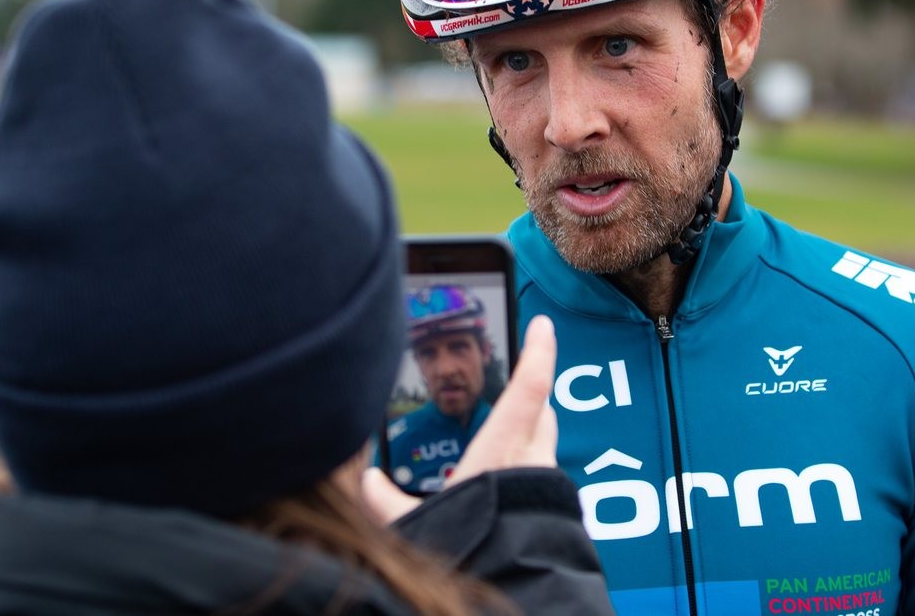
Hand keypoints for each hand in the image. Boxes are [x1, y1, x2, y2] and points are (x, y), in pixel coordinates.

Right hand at [361, 315, 558, 524]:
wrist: (515, 590)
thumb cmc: (470, 545)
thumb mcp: (413, 522)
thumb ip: (385, 500)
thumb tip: (364, 481)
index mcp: (504, 447)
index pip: (531, 385)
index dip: (538, 350)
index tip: (544, 324)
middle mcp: (533, 462)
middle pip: (541, 413)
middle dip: (529, 398)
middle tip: (509, 389)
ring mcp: (546, 488)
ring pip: (541, 449)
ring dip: (522, 444)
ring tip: (493, 451)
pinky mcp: (550, 513)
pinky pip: (539, 483)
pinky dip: (521, 477)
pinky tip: (498, 493)